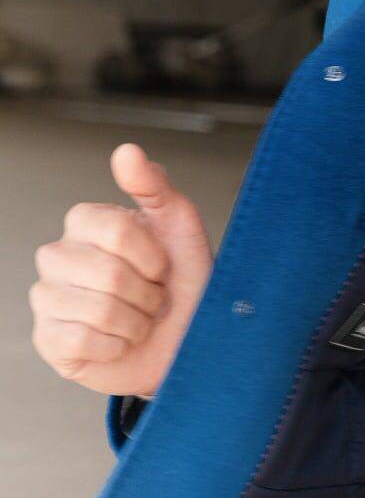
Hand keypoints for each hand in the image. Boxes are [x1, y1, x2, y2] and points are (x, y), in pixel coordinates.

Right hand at [29, 142, 213, 397]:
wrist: (184, 341)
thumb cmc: (181, 283)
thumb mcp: (180, 228)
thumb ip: (155, 186)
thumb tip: (127, 151)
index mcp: (84, 222)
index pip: (117, 230)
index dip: (152, 257)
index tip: (162, 268)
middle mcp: (57, 255)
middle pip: (108, 274)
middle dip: (147, 295)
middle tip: (154, 300)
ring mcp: (47, 297)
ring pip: (98, 310)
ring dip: (136, 324)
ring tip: (139, 321)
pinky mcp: (48, 340)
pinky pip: (83, 341)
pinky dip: (117, 346)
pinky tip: (120, 342)